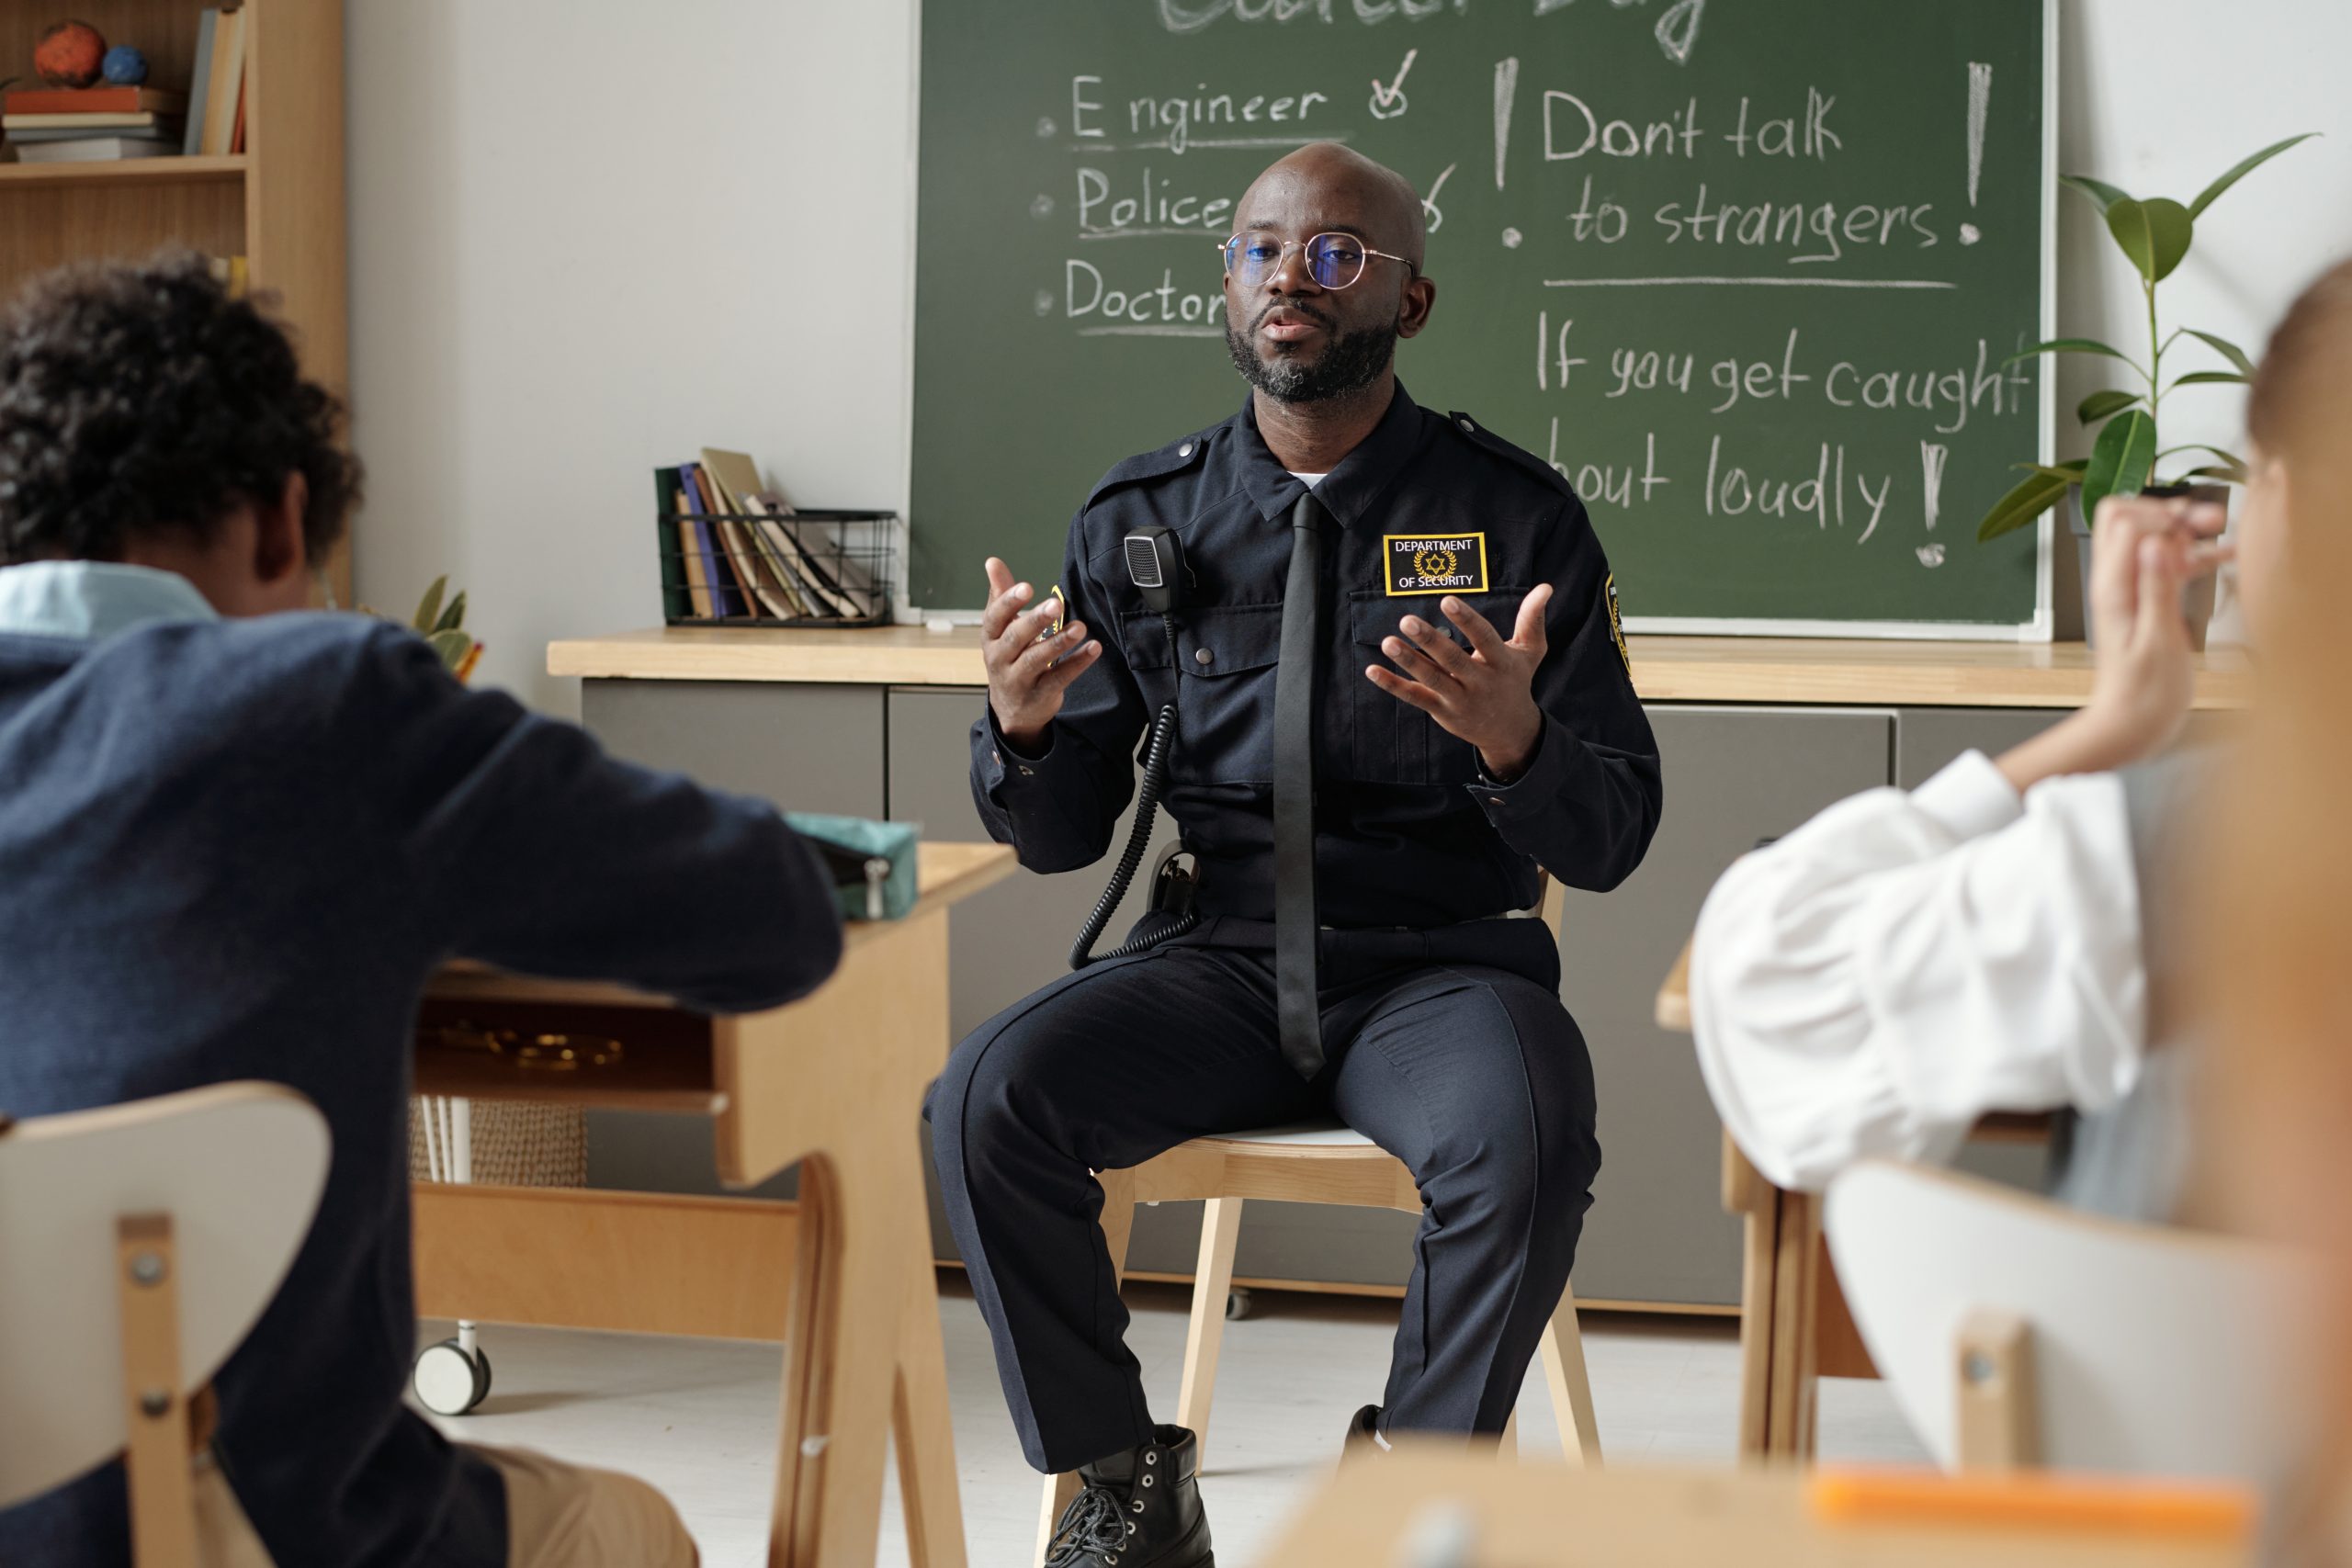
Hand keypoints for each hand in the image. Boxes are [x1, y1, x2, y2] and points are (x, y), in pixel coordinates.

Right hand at [981, 557, 1099, 750]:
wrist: (1012, 710)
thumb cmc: (1008, 658)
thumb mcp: (1000, 629)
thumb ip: (1000, 595)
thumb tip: (992, 561)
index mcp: (991, 637)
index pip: (995, 617)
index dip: (1009, 601)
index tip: (1027, 586)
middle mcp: (1000, 658)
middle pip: (1016, 638)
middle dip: (1036, 621)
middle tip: (1056, 604)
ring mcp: (1019, 679)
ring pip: (1036, 660)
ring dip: (1059, 642)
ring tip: (1079, 627)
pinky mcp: (1040, 694)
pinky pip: (1059, 678)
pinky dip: (1077, 663)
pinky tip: (1093, 648)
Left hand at [1365, 585, 1552, 780]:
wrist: (1510, 731)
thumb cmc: (1516, 680)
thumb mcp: (1530, 652)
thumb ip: (1532, 619)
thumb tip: (1546, 586)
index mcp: (1501, 663)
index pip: (1483, 638)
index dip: (1466, 620)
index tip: (1447, 600)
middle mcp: (1480, 682)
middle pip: (1453, 660)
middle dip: (1430, 641)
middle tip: (1406, 620)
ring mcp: (1459, 699)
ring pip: (1431, 680)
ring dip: (1409, 661)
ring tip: (1388, 642)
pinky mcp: (1442, 712)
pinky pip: (1415, 697)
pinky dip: (1393, 685)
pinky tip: (1372, 670)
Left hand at [1995, 494, 2231, 792]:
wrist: (2130, 726)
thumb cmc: (2141, 695)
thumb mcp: (2156, 641)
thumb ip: (2157, 589)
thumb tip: (2157, 543)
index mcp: (2113, 587)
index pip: (2123, 521)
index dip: (2159, 516)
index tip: (2189, 533)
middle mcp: (2118, 582)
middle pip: (2131, 520)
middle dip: (2169, 512)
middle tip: (2207, 524)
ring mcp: (2132, 590)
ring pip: (2152, 538)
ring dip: (2185, 531)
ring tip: (2219, 532)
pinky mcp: (2150, 601)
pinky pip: (2169, 566)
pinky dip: (2195, 556)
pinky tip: (2226, 555)